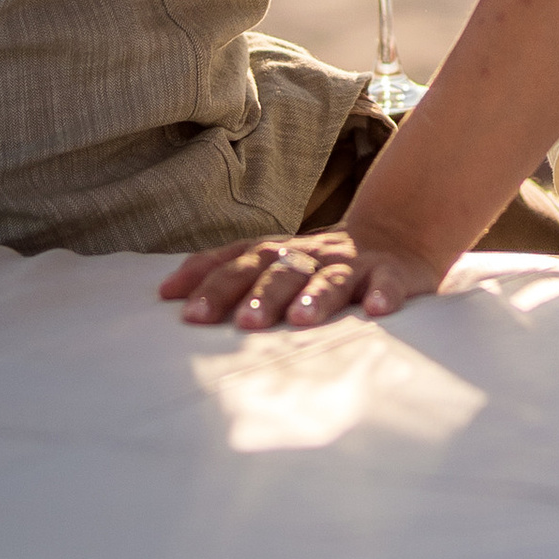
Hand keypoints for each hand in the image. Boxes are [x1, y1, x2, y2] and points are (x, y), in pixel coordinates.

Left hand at [160, 227, 446, 330]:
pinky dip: (382, 294)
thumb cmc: (316, 261)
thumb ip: (224, 271)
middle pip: (281, 270)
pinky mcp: (390, 274)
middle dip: (261, 295)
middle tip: (244, 323)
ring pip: (330, 276)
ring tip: (300, 318)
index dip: (214, 284)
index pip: (239, 263)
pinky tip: (374, 310)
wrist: (392, 235)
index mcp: (278, 252)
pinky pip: (387, 282)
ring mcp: (351, 263)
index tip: (187, 312)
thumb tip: (166, 292)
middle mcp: (309, 254)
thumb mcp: (271, 259)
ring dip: (315, 295)